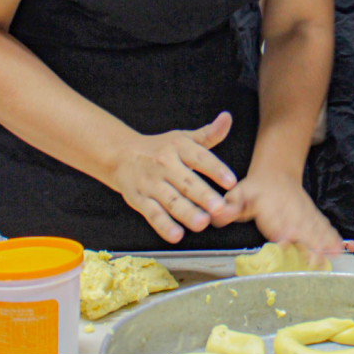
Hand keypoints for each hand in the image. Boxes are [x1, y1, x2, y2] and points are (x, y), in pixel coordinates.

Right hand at [109, 112, 236, 242]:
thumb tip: (227, 118)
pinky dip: (163, 225)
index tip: (231, 181)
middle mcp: (165, 164)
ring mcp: (152, 183)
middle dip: (203, 195)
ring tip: (202, 223)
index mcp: (179, 147)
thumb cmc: (161, 148)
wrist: (122, 155)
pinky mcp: (140, 200)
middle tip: (220, 208)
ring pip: (171, 200)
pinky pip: (152, 214)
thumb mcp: (184, 138)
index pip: (200, 157)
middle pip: (186, 182)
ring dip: (187, 213)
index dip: (216, 169)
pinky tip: (176, 235)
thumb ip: (209, 133)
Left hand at [210, 170, 342, 257]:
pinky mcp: (312, 216)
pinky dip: (331, 236)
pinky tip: (338, 248)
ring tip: (330, 257)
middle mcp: (289, 213)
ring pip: (314, 229)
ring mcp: (303, 215)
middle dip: (308, 244)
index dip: (281, 231)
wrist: (276, 173)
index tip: (286, 240)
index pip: (276, 222)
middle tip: (314, 259)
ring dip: (323, 243)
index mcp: (270, 210)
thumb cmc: (254, 190)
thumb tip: (218, 214)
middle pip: (300, 229)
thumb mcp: (238, 195)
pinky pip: (323, 226)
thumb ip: (229, 207)